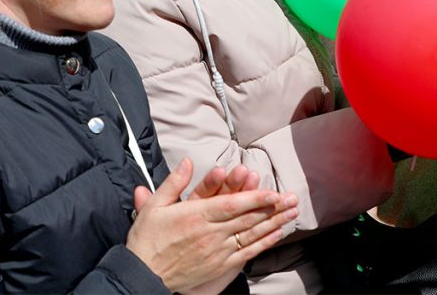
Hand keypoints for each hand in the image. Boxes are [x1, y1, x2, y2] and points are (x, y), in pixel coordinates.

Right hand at [128, 158, 298, 292]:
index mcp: (195, 216)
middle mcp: (210, 234)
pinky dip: (263, 243)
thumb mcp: (154, 206)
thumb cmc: (147, 240)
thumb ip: (173, 182)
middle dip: (273, 208)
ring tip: (292, 213)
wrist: (144, 274)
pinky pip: (246, 253)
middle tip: (293, 199)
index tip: (272, 193)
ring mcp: (217, 251)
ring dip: (274, 223)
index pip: (231, 205)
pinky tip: (276, 234)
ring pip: (251, 235)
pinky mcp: (219, 265)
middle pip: (247, 218)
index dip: (254, 198)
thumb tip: (186, 161)